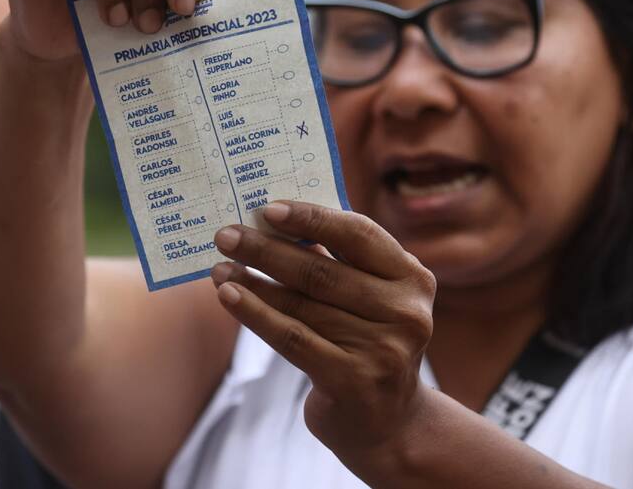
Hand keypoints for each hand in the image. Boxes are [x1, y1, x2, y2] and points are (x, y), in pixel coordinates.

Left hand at [210, 201, 435, 466]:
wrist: (388, 423)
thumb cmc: (366, 343)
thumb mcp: (370, 299)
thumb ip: (338, 261)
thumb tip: (272, 221)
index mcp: (412, 279)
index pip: (358, 234)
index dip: (312, 218)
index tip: (267, 208)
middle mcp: (405, 312)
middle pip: (322, 270)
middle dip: (267, 249)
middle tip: (226, 235)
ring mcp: (383, 349)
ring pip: (301, 304)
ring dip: (253, 282)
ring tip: (220, 268)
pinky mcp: (353, 381)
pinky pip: (291, 337)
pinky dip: (254, 313)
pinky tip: (229, 296)